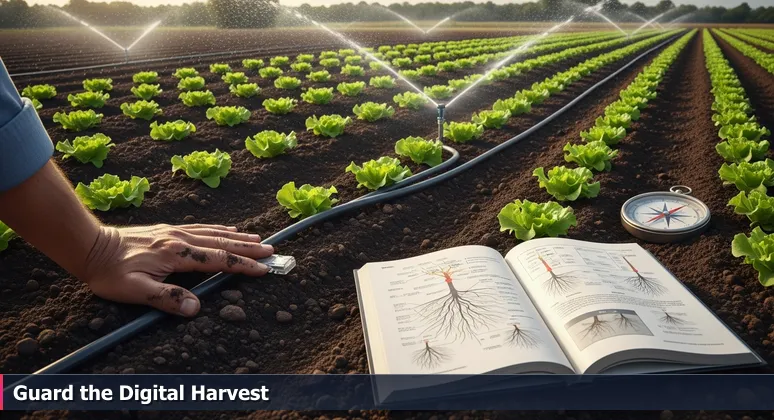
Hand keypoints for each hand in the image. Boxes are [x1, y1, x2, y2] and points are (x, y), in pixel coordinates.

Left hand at [80, 223, 273, 316]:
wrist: (90, 246)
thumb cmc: (111, 273)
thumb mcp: (135, 291)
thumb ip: (167, 298)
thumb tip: (196, 307)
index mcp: (176, 254)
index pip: (218, 260)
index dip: (243, 265)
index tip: (263, 269)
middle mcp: (180, 239)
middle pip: (222, 243)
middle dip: (249, 248)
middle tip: (272, 251)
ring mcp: (174, 232)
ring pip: (214, 233)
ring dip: (238, 237)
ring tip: (258, 239)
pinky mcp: (168, 230)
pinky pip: (201, 227)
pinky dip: (219, 229)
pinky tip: (227, 230)